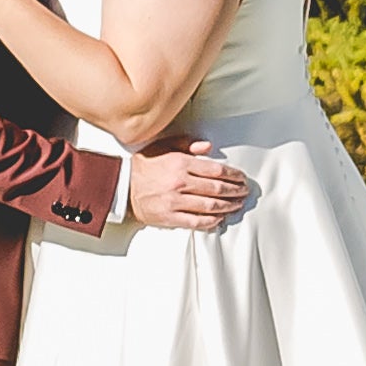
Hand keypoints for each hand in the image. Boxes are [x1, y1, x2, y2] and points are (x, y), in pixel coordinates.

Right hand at [131, 144, 253, 232]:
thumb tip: (207, 146)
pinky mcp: (170, 217)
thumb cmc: (142, 167)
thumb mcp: (162, 147)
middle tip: (244, 192)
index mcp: (180, 163)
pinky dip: (211, 221)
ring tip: (237, 205)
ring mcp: (175, 201)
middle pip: (217, 188)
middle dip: (235, 191)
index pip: (215, 170)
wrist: (120, 186)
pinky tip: (219, 219)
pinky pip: (196, 221)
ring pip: (210, 206)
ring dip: (228, 206)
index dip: (232, 174)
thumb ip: (186, 144)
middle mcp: (180, 183)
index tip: (241, 177)